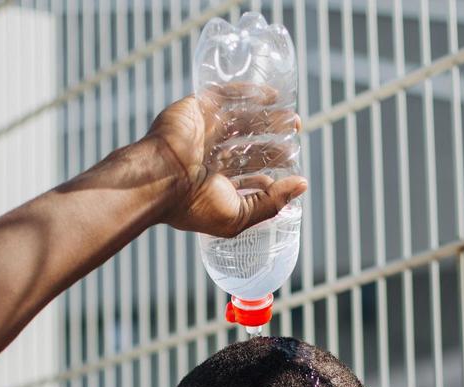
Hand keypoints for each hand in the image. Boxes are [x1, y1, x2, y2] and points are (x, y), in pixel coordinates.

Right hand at [142, 89, 307, 236]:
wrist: (160, 180)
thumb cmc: (194, 205)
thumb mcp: (239, 215)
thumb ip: (272, 202)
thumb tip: (303, 185)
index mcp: (213, 181)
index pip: (247, 171)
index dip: (269, 168)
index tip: (291, 165)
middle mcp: (208, 154)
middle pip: (248, 143)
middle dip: (273, 139)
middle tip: (296, 132)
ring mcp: (203, 130)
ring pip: (241, 119)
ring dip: (267, 117)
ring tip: (293, 118)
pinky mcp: (198, 108)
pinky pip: (226, 95)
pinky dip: (249, 94)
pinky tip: (273, 96)